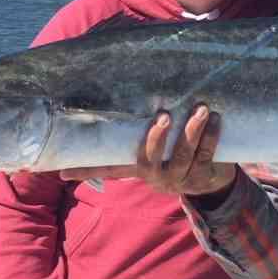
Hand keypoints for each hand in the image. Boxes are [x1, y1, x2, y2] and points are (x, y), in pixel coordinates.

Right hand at [60, 105, 236, 196]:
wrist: (213, 183)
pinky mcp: (202, 176)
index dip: (86, 171)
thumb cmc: (178, 153)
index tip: (63, 170)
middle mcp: (156, 177)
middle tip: (162, 116)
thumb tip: (117, 95)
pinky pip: (206, 155)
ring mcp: (180, 178)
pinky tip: (215, 119)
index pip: (109, 169)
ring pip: (183, 156)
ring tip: (200, 109)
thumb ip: (140, 132)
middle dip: (155, 138)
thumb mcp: (159, 147)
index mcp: (140, 169)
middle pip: (149, 159)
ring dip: (192, 131)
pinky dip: (211, 136)